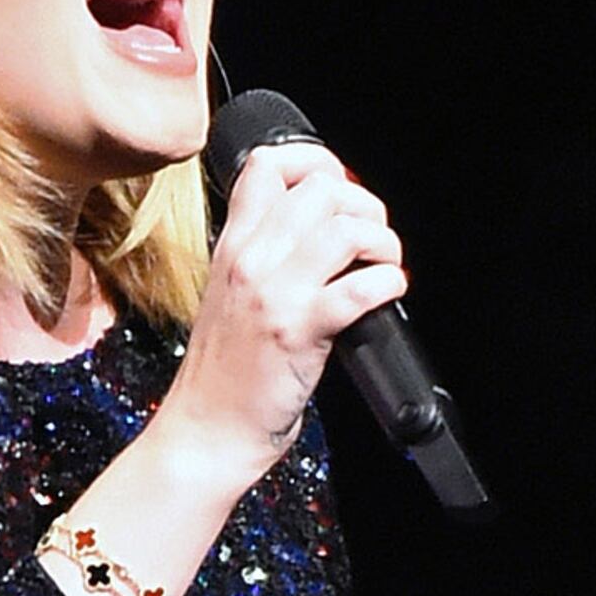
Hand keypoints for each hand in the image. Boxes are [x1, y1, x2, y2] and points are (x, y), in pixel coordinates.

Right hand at [149, 139, 410, 500]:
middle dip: (362, 205)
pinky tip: (387, 294)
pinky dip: (388, 284)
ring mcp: (274, 294)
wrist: (206, 432)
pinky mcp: (299, 331)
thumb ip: (265, 257)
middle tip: (370, 239)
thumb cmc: (223, 374)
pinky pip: (359, 286)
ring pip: (345, 229)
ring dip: (381, 242)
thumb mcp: (230, 296)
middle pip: (320, 188)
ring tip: (383, 265)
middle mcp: (251, 260)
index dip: (316, 164)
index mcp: (232, 246)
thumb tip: (321, 230)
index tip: (339, 191)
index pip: (267, 165)